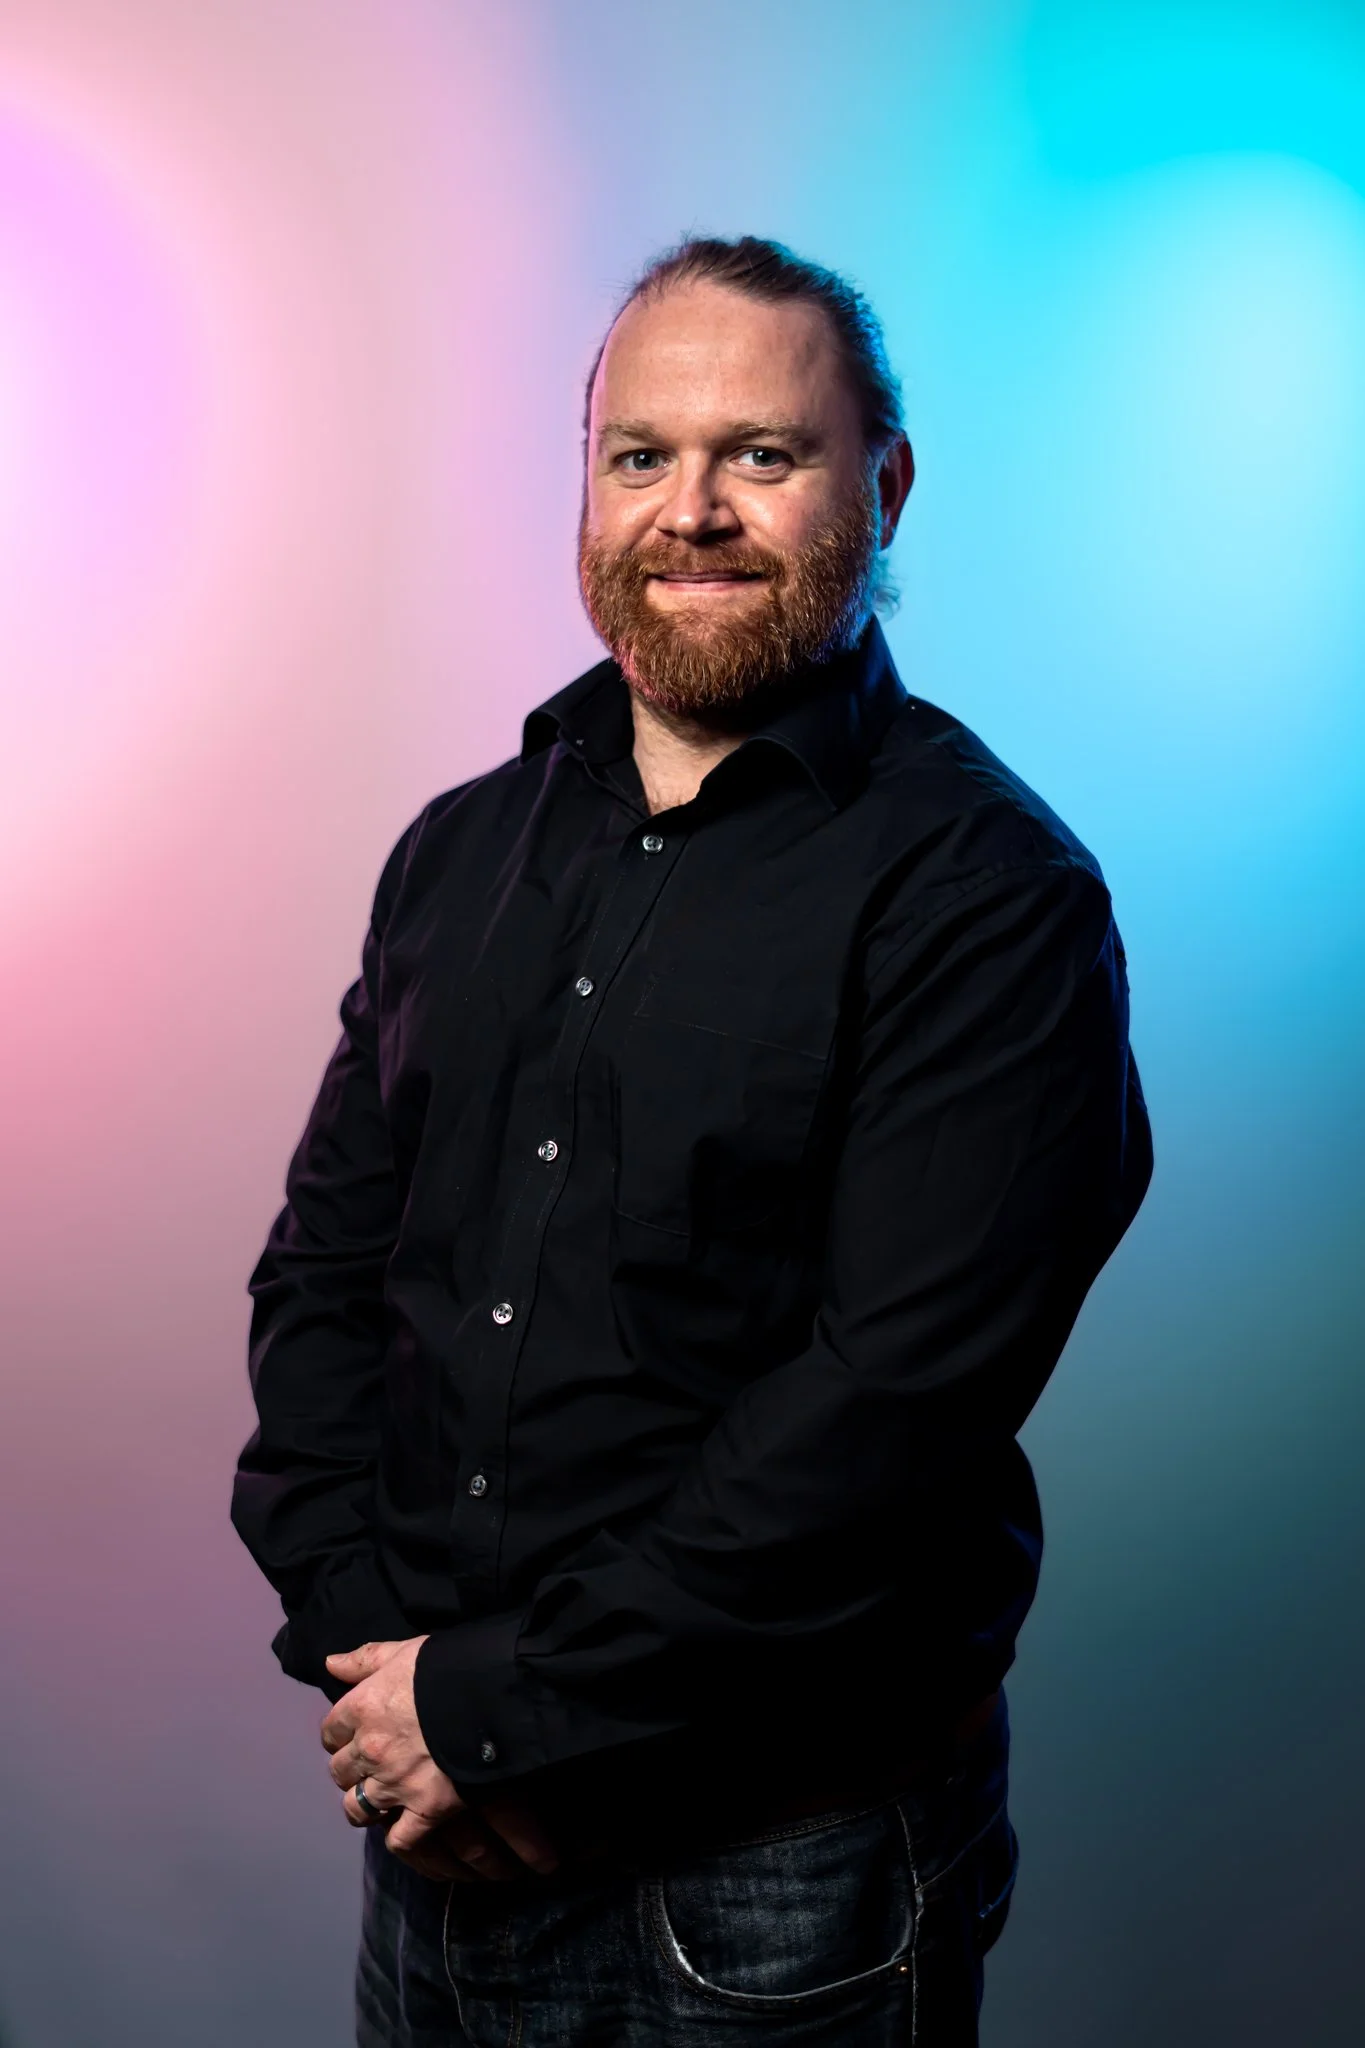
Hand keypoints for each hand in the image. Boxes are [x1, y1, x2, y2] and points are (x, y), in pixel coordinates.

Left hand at [320, 1638, 558, 1877]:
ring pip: (357, 1808)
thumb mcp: (404, 1651)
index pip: (330, 1732)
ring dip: (364, 1803)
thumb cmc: (448, 1666)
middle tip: (372, 1763)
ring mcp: (396, 1784)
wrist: (493, 1694)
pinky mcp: (426, 1809)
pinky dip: (399, 1836)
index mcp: (362, 1709)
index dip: (342, 1735)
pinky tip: (406, 1825)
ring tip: (382, 1796)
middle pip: (339, 1772)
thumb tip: (331, 1664)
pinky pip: (398, 1839)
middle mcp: (370, 1750)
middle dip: (352, 1768)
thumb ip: (365, 1659)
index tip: (356, 1734)